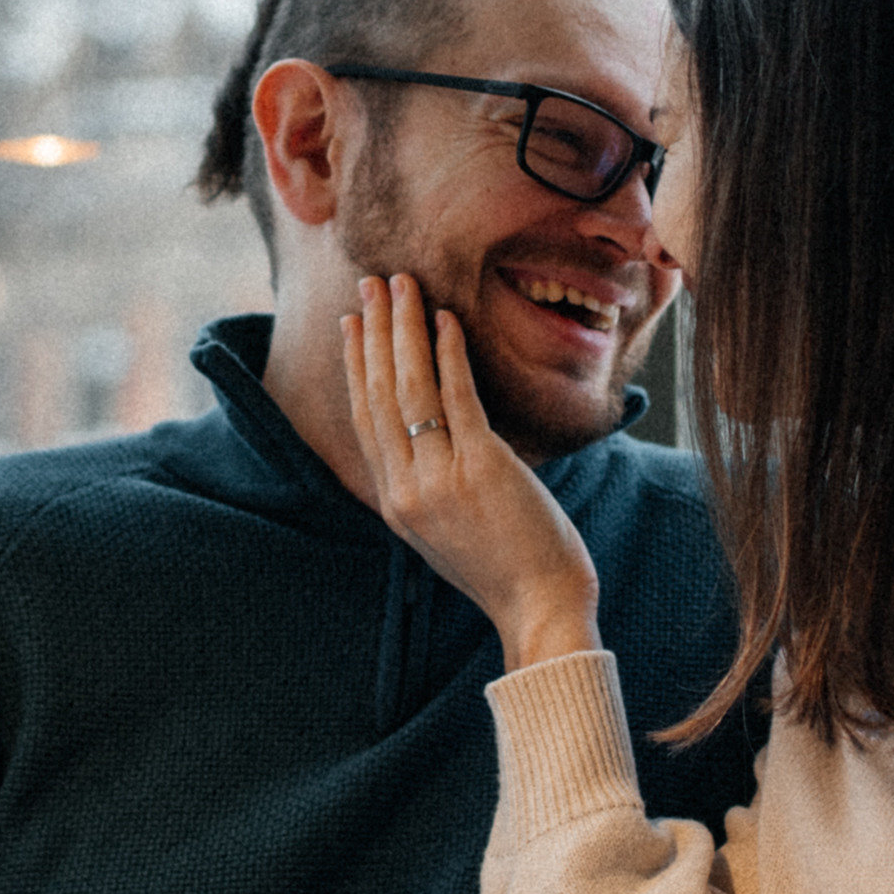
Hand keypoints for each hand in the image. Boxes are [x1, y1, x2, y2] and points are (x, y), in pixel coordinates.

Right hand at [342, 272, 601, 668]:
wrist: (540, 608)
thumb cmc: (506, 570)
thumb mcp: (446, 531)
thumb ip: (427, 489)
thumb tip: (428, 444)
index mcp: (395, 503)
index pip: (366, 420)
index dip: (356, 367)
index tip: (353, 325)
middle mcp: (406, 489)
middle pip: (379, 394)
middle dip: (372, 332)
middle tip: (370, 284)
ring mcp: (439, 479)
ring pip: (410, 387)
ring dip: (403, 329)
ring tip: (402, 285)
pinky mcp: (481, 467)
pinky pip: (457, 397)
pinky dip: (449, 353)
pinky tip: (446, 319)